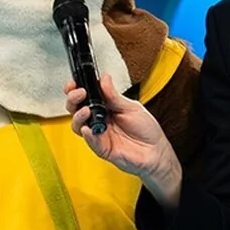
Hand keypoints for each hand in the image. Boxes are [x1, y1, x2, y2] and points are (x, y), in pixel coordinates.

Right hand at [67, 74, 181, 203]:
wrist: (156, 151)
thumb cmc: (146, 130)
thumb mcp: (131, 107)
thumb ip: (114, 96)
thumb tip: (104, 79)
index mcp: (106, 107)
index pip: (86, 97)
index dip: (76, 89)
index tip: (75, 83)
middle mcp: (99, 120)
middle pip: (76, 110)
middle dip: (73, 100)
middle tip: (80, 93)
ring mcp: (99, 134)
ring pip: (78, 126)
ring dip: (78, 117)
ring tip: (86, 110)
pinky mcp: (102, 148)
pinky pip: (91, 142)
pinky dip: (88, 135)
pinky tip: (88, 128)